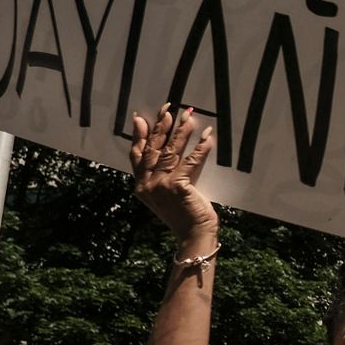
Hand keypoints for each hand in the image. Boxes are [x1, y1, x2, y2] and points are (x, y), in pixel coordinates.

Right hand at [131, 104, 219, 242]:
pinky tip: (207, 135)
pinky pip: (191, 161)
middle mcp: (147, 184)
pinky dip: (200, 146)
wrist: (192, 234)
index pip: (137, 155)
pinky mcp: (178, 186)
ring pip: (170, 151)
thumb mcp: (164, 194)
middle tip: (167, 109)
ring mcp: (160, 185)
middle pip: (152, 149)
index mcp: (141, 186)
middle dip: (160, 127)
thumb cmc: (182, 213)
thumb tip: (161, 151)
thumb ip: (159, 175)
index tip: (141, 117)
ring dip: (180, 132)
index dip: (139, 135)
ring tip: (188, 116)